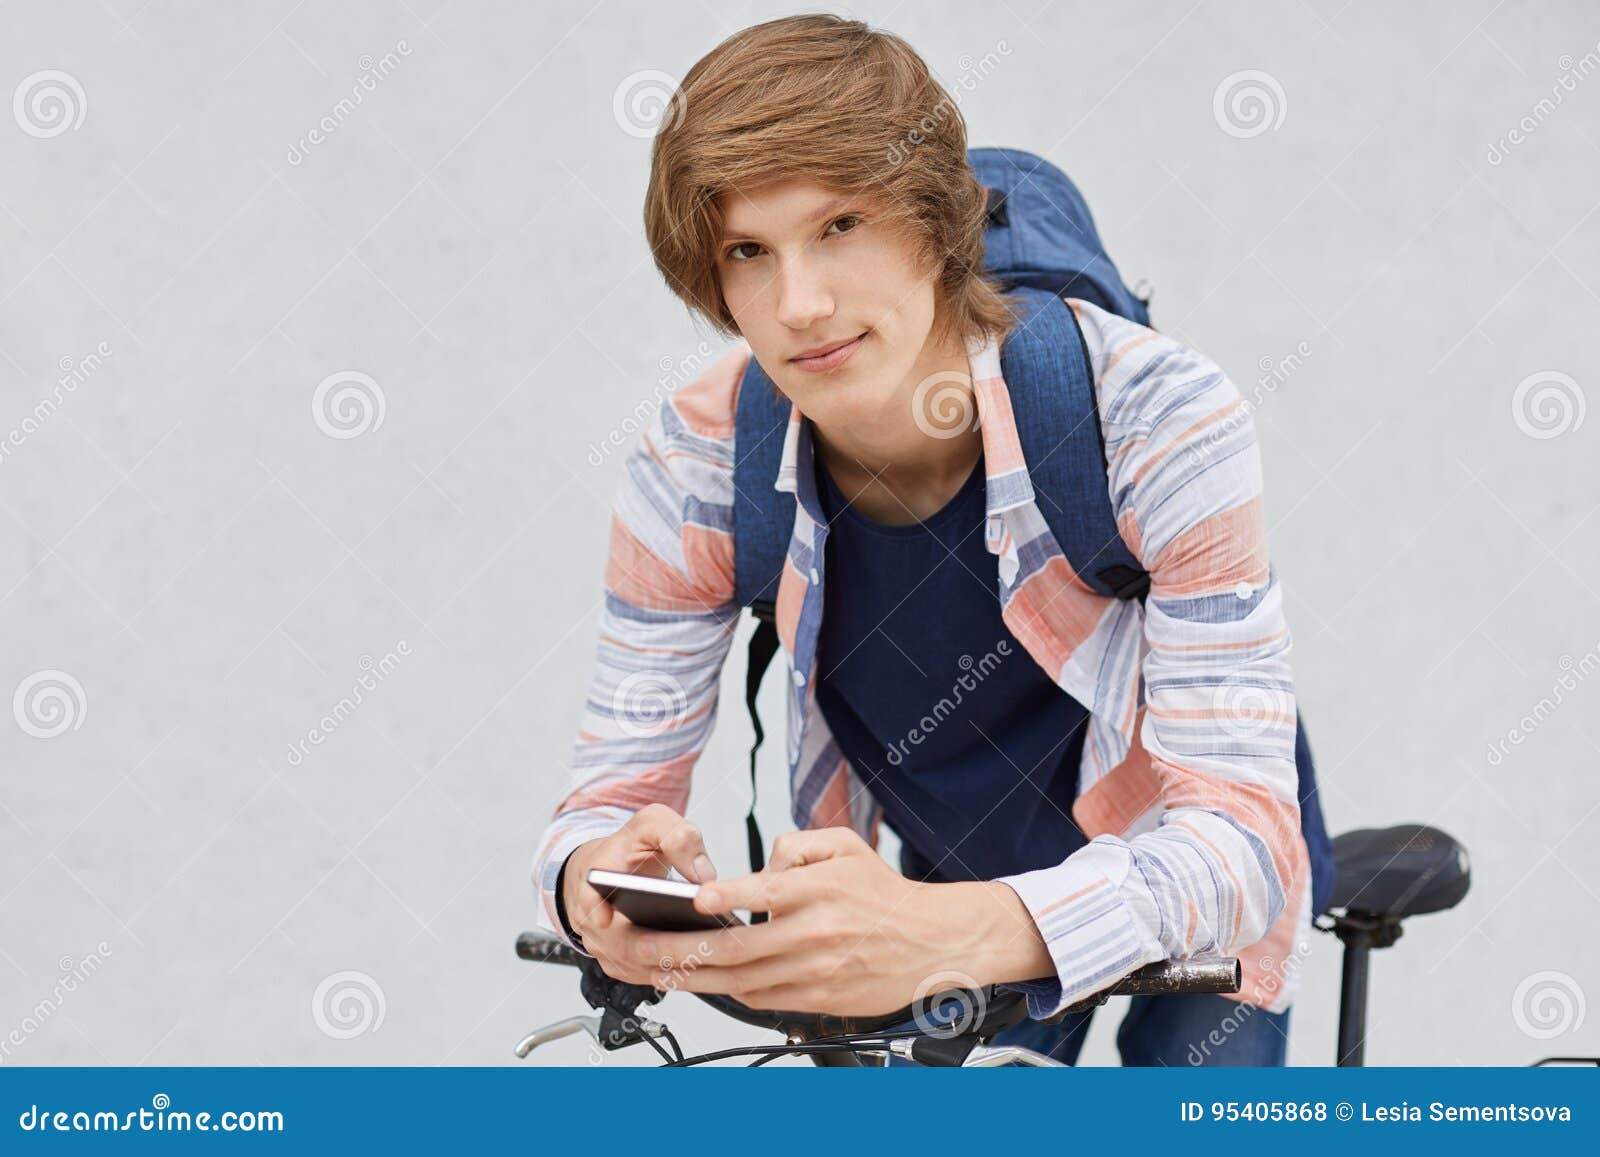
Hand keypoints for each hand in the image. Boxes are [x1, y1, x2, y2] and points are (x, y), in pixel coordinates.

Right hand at [560, 803, 717, 981]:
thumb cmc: (629, 848)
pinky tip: (715, 962)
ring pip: (645, 968)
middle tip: (710, 939)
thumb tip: (704, 875)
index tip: (613, 919)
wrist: (609, 870)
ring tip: (722, 951)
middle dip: (671, 946)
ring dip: (683, 964)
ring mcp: (609, 950)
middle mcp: (596, 924)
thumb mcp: (652, 824)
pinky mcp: (626, 967)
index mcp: (595, 883)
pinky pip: (654, 977)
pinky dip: (684, 972)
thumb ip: (678, 837)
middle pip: (628, 947)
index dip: (598, 911)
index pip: (589, 901)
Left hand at [596, 827, 1054, 1015]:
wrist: (933, 943)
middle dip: (679, 947)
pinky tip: (701, 981)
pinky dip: (727, 990)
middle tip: (639, 943)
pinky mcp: (817, 997)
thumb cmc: (886, 895)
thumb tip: (759, 861)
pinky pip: (761, 998)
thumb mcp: (846, 847)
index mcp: (820, 889)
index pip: (764, 891)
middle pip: (736, 945)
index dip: (726, 896)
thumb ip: (796, 845)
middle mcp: (814, 932)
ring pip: (740, 978)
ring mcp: (814, 970)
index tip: (693, 899)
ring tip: (654, 968)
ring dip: (692, 975)